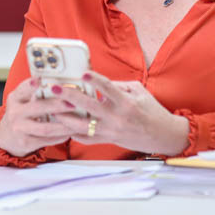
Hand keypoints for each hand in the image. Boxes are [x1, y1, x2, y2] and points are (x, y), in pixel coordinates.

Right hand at [0, 77, 78, 156]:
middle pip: (38, 108)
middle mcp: (15, 113)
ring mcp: (19, 129)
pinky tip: (70, 133)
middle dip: (57, 106)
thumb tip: (60, 84)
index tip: (40, 80)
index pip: (23, 89)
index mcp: (15, 98)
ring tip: (78, 122)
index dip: (31, 84)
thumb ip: (35, 92)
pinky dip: (60, 137)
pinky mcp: (25, 143)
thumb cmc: (21, 114)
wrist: (7, 137)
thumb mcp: (22, 101)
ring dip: (63, 125)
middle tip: (73, 103)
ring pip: (45, 128)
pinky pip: (47, 140)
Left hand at [51, 72, 189, 155]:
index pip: (109, 89)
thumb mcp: (138, 91)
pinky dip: (73, 132)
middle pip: (90, 106)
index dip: (96, 80)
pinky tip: (61, 125)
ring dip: (65, 117)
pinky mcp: (107, 141)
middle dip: (71, 97)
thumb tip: (96, 81)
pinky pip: (86, 138)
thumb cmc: (151, 110)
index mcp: (126, 102)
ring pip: (83, 126)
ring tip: (52, 109)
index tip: (83, 74)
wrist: (162, 136)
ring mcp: (111, 131)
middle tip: (56, 89)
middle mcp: (117, 117)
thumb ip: (117, 85)